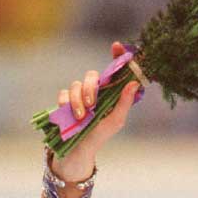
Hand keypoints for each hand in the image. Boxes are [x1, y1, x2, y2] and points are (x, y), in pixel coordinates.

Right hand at [51, 40, 139, 181]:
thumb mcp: (115, 122)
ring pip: (76, 84)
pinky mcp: (64, 102)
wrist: (78, 151)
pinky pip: (64, 94)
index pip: (113, 70)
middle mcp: (94, 92)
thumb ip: (124, 103)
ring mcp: (78, 96)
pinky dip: (67, 104)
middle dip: (90, 88)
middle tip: (91, 104)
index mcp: (109, 94)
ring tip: (81, 117)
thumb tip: (134, 83)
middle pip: (92, 75)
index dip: (116, 56)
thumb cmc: (99, 136)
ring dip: (78, 101)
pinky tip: (70, 116)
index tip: (115, 46)